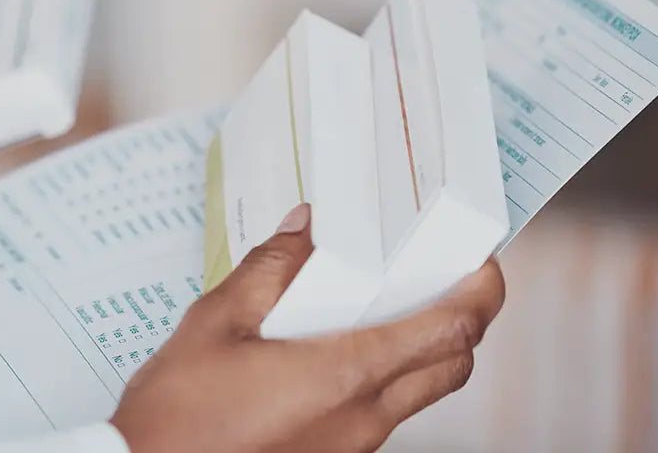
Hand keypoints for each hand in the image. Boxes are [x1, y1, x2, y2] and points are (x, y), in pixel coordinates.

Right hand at [111, 204, 504, 452]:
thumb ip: (271, 267)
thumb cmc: (177, 413)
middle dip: (463, 320)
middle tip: (441, 276)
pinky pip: (383, 412)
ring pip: (420, 392)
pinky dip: (384, 374)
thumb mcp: (216, 322)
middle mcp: (363, 418)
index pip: (450, 332)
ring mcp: (353, 445)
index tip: (480, 259)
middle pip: (452, 366)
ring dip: (422, 347)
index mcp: (344, 376)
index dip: (481, 292)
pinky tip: (338, 345)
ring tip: (385, 302)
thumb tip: (307, 226)